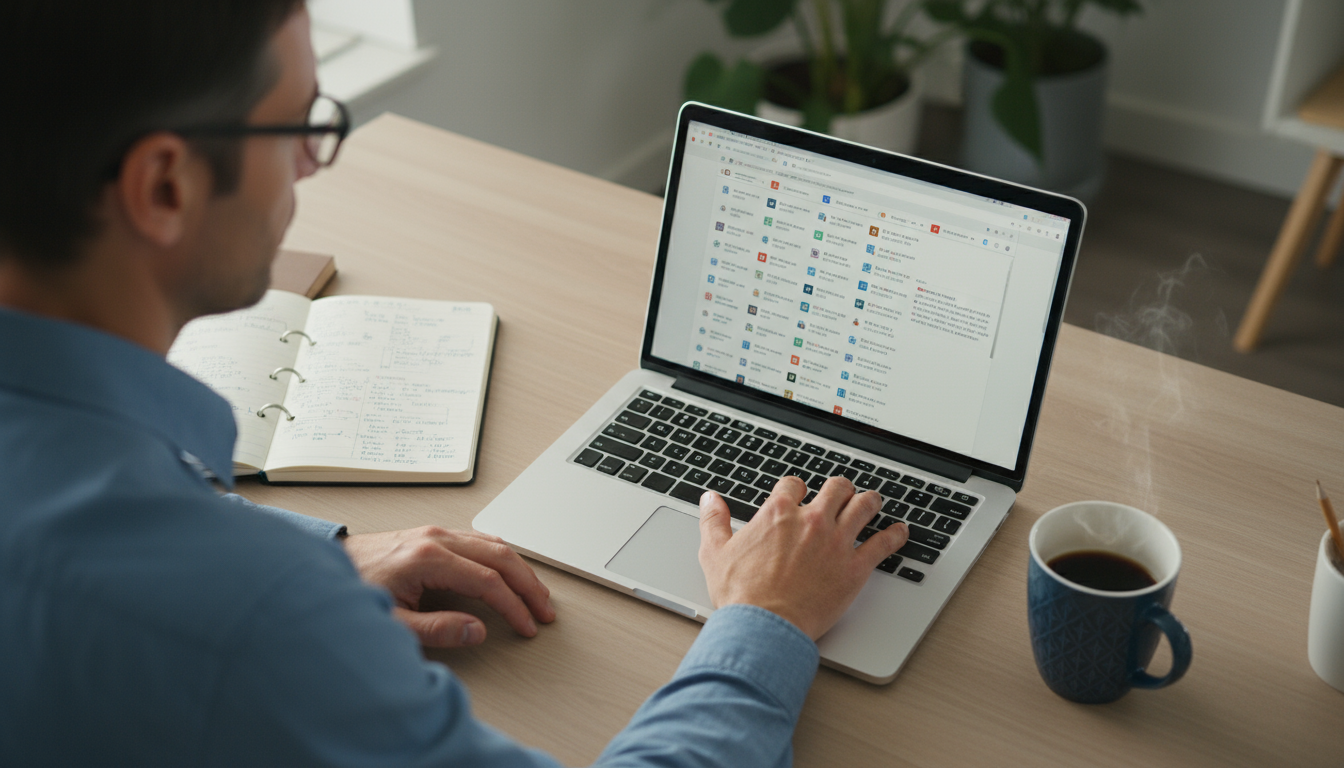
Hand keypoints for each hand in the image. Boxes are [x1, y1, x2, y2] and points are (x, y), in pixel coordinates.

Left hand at [342, 526, 555, 647]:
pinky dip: (503, 556)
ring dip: (520, 569)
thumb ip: (437, 629)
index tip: (527, 626)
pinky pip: (480, 540)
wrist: (329, 568)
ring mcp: (436, 533)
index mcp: (429, 559)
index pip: (489, 581)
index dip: (513, 607)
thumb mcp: (393, 622)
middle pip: (501, 557)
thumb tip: (477, 631)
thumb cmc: (355, 593)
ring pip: (494, 544)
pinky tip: (510, 570)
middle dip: (528, 586)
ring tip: (536, 594)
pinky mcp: (433, 535)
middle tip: (544, 611)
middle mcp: (436, 539)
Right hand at [698, 476, 908, 640]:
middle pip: (835, 489)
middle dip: (839, 489)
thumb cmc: (741, 595)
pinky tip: (900, 532)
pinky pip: (883, 544)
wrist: (765, 626)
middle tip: (842, 493)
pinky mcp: (855, 567)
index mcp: (778, 514)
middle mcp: (811, 521)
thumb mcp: (715, 552)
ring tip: (873, 500)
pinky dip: (895, 535)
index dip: (797, 488)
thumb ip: (713, 520)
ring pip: (863, 506)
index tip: (799, 495)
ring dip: (869, 501)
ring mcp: (836, 542)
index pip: (794, 485)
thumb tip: (710, 499)